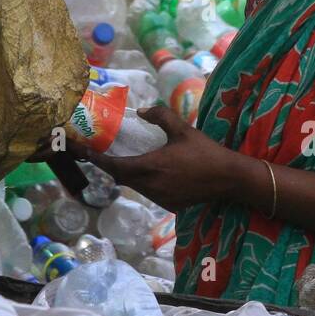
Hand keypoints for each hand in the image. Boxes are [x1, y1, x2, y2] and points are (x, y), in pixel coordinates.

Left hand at [79, 106, 239, 212]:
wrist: (229, 178)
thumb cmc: (205, 152)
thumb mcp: (182, 129)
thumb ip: (160, 116)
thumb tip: (141, 110)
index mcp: (151, 167)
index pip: (114, 166)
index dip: (97, 160)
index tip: (85, 152)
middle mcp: (151, 186)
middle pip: (121, 177)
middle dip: (111, 166)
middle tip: (103, 152)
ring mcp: (160, 198)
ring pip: (135, 186)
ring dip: (127, 174)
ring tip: (125, 159)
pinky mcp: (169, 205)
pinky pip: (148, 192)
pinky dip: (143, 182)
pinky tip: (150, 171)